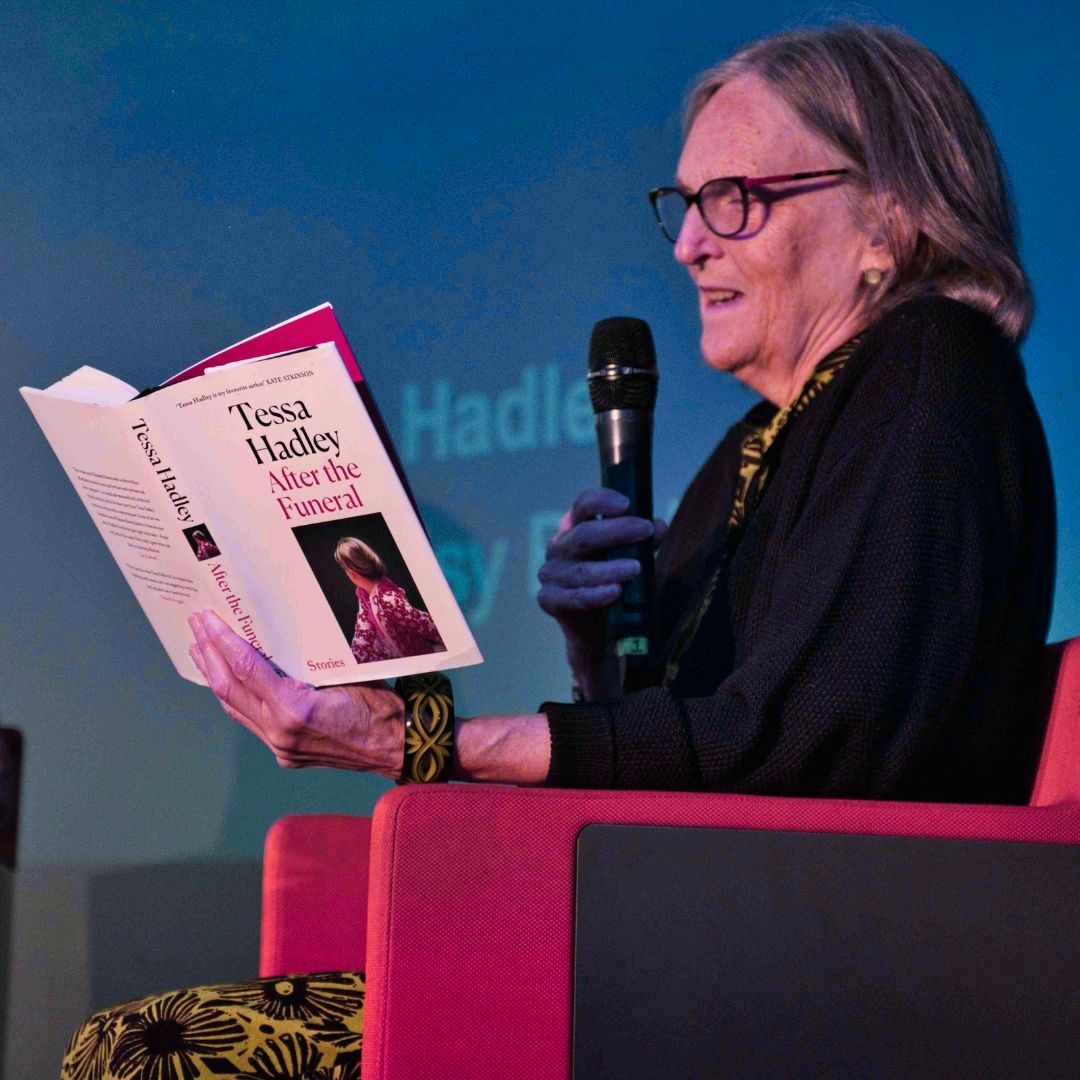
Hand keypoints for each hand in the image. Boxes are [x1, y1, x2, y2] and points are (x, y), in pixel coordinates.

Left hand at [188, 610, 404, 776]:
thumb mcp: (344, 673)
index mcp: (295, 708)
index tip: (207, 618)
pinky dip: (235, 699)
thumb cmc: (380, 706)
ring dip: (215, 677)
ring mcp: (280, 747)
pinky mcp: (285, 755)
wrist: (398, 746)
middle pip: (230, 689)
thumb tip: (278, 638)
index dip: (223, 640)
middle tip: (195, 626)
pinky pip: (250, 722)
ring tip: (200, 650)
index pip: (247, 668)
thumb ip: (306, 663)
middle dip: (209, 654)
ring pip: (234, 708)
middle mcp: (280, 731)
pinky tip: (228, 683)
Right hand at [537, 488, 665, 693]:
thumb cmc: (612, 582)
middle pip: (583, 535)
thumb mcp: (630, 558)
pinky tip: (614, 592)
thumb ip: (643, 543)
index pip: (582, 506)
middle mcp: (559, 547)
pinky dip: (596, 595)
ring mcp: (550, 573)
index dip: (601, 501)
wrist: (597, 627)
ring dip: (610, 568)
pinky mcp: (549, 599)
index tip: (626, 504)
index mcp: (575, 529)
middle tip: (645, 530)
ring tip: (636, 568)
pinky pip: (575, 597)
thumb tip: (659, 527)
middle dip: (617, 531)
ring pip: (581, 570)